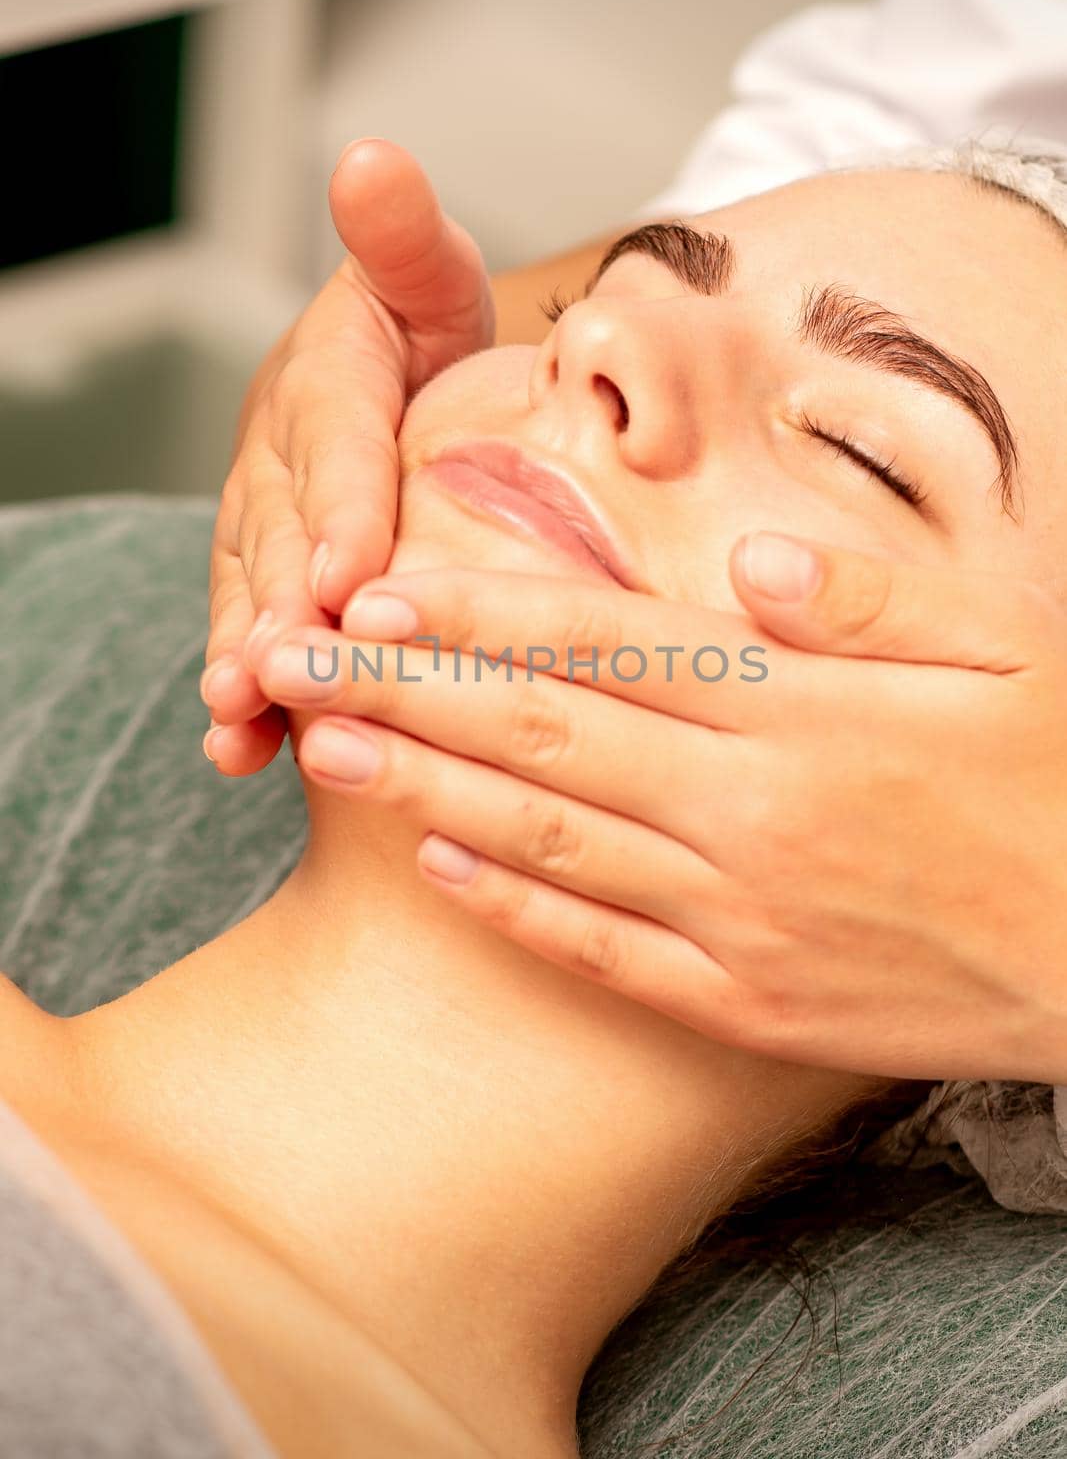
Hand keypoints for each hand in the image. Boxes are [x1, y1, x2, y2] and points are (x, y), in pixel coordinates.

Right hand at [201, 139, 494, 775]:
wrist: (400, 385)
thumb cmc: (427, 337)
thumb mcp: (428, 276)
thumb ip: (402, 234)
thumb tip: (370, 156)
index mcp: (326, 379)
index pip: (333, 439)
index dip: (336, 503)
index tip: (342, 569)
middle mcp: (279, 458)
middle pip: (274, 533)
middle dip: (274, 603)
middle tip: (279, 667)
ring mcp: (264, 527)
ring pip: (249, 594)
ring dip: (244, 656)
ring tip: (242, 715)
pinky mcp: (266, 582)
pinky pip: (251, 634)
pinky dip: (246, 700)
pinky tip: (240, 754)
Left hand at [250, 535, 1066, 1083]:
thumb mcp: (1009, 651)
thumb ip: (873, 597)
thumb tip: (746, 559)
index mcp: (802, 709)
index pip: (606, 643)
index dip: (478, 614)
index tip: (375, 590)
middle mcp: (750, 810)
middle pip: (542, 735)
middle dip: (400, 692)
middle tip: (287, 660)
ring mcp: (740, 917)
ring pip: (548, 840)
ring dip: (421, 793)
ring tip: (320, 751)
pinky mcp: (749, 1008)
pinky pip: (604, 952)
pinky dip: (513, 908)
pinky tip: (433, 870)